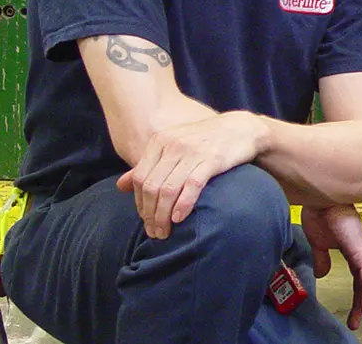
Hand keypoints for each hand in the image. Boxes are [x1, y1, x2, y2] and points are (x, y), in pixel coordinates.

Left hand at [116, 111, 264, 238]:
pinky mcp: (211, 159)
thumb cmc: (205, 142)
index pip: (140, 178)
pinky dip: (182, 205)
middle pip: (152, 187)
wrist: (241, 129)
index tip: (146, 221)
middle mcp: (173, 144)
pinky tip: (179, 218)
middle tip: (155, 233)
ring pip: (168, 190)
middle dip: (150, 215)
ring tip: (165, 232)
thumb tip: (120, 186)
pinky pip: (191, 186)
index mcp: (160, 141)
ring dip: (163, 216)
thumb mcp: (174, 147)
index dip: (140, 203)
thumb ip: (149, 165)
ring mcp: (192, 151)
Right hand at [300, 204, 361, 329]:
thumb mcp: (319, 243)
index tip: (353, 313)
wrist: (323, 197)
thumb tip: (321, 274)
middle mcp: (360, 253)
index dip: (355, 296)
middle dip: (360, 303)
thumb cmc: (321, 213)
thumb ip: (321, 258)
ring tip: (361, 318)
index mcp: (352, 251)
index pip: (357, 279)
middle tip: (355, 321)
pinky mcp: (360, 252)